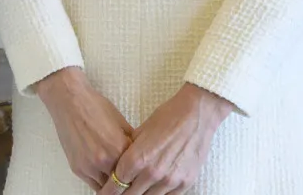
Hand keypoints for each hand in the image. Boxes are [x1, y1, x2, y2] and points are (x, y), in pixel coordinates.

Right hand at [33, 66, 133, 190]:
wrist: (69, 100)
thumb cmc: (95, 107)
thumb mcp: (122, 122)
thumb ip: (133, 144)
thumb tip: (144, 157)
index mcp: (120, 149)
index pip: (137, 173)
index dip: (141, 176)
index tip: (143, 180)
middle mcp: (105, 161)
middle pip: (123, 185)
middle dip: (129, 185)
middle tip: (133, 184)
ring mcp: (89, 166)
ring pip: (108, 190)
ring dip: (115, 187)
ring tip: (121, 183)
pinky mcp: (77, 168)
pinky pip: (94, 185)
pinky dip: (102, 184)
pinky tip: (107, 179)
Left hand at [110, 83, 233, 194]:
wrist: (196, 115)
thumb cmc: (166, 118)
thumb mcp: (139, 132)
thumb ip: (127, 152)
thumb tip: (118, 166)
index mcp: (137, 159)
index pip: (116, 185)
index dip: (109, 189)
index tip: (106, 191)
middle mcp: (152, 173)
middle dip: (122, 194)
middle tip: (119, 192)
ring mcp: (170, 180)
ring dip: (141, 194)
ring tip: (136, 190)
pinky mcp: (185, 183)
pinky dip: (158, 193)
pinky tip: (153, 189)